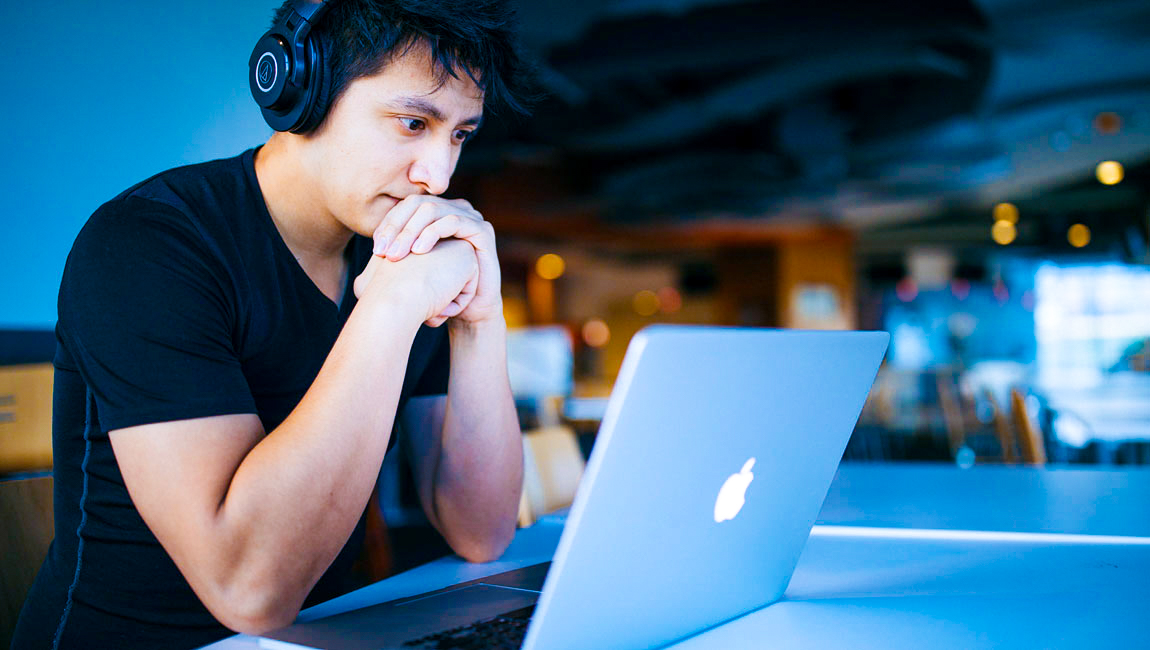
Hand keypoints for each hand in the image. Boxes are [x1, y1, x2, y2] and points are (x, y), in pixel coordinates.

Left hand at [372, 196, 502, 324]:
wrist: (469, 311)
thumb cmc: (439, 292)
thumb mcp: (412, 270)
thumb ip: (396, 256)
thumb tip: (369, 256)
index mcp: (436, 214)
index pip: (405, 207)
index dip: (388, 224)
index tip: (375, 250)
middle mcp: (453, 210)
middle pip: (417, 204)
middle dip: (396, 228)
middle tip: (383, 253)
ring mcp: (470, 217)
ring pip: (432, 210)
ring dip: (410, 231)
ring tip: (397, 255)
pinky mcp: (482, 230)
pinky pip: (453, 221)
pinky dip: (433, 233)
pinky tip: (419, 251)